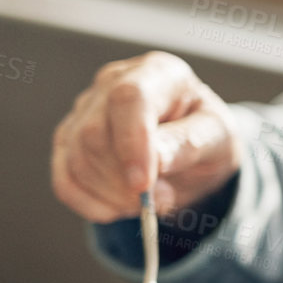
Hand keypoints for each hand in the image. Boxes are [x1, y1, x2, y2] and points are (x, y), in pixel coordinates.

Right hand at [51, 51, 241, 221]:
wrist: (195, 149)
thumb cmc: (208, 136)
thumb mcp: (218, 138)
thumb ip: (190, 144)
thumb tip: (156, 160)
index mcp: (158, 73)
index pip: (129, 97)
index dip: (131, 142)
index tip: (142, 186)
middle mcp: (114, 82)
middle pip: (94, 133)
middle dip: (122, 181)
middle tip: (157, 202)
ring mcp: (86, 109)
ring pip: (76, 159)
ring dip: (110, 195)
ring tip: (146, 202)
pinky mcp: (70, 139)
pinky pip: (64, 180)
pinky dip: (89, 204)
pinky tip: (118, 209)